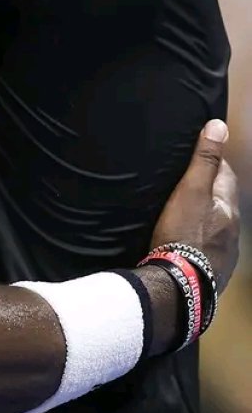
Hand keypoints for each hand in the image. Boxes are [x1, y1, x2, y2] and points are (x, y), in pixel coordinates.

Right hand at [150, 120, 238, 292]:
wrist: (179, 286)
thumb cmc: (183, 233)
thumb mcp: (191, 191)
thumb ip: (204, 160)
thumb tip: (219, 126)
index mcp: (229, 208)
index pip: (225, 174)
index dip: (211, 162)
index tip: (192, 155)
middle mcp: (233, 230)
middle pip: (222, 201)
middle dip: (207, 190)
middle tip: (182, 182)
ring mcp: (226, 253)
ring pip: (217, 225)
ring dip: (204, 217)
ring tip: (180, 212)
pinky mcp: (214, 272)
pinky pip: (209, 247)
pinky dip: (199, 239)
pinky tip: (184, 241)